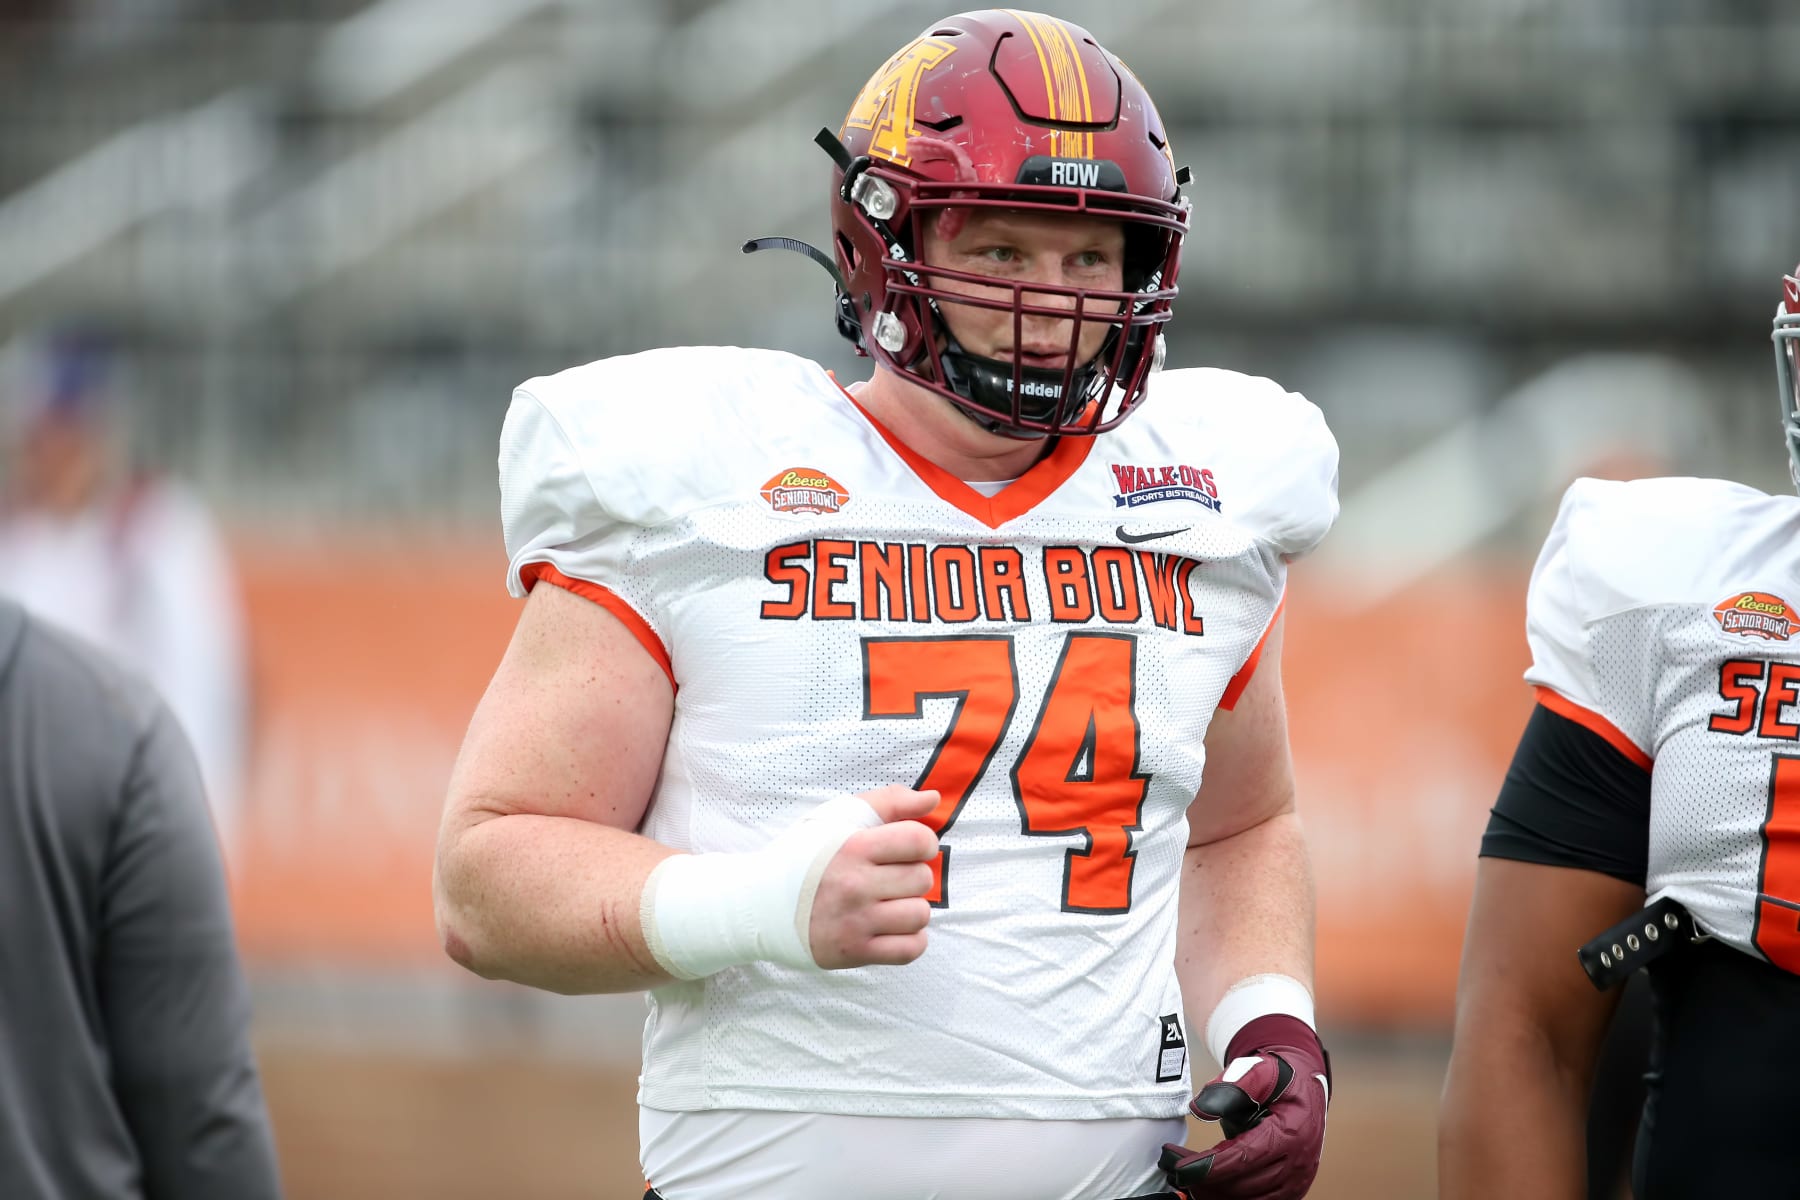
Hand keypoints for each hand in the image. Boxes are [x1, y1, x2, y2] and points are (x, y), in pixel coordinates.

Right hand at [807, 786, 938, 968]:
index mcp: (853, 848)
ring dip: (911, 908)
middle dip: (912, 874)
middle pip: (921, 879)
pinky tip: (893, 926)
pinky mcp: (854, 952)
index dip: (923, 842)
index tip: (909, 848)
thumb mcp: (838, 817)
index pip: (918, 841)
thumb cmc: (803, 857)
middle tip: (890, 877)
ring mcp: (855, 922)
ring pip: (919, 915)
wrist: (759, 904)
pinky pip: (910, 949)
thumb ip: (889, 802)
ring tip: (891, 902)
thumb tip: (932, 799)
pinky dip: (910, 939)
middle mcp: (855, 885)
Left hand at [1159, 1015, 1330, 1198]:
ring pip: (1251, 1199)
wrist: (1304, 1088)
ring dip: (1216, 1193)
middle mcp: (1298, 1162)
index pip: (1244, 1157)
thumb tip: (1200, 1108)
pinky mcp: (1292, 1189)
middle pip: (1245, 1184)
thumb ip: (1231, 1085)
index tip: (1180, 1168)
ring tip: (1188, 1178)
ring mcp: (1297, 1179)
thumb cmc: (1280, 1079)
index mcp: (1291, 1132)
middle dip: (1206, 1181)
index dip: (1209, 1166)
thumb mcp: (1257, 1070)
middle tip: (1175, 1170)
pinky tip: (1209, 1187)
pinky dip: (1231, 1197)